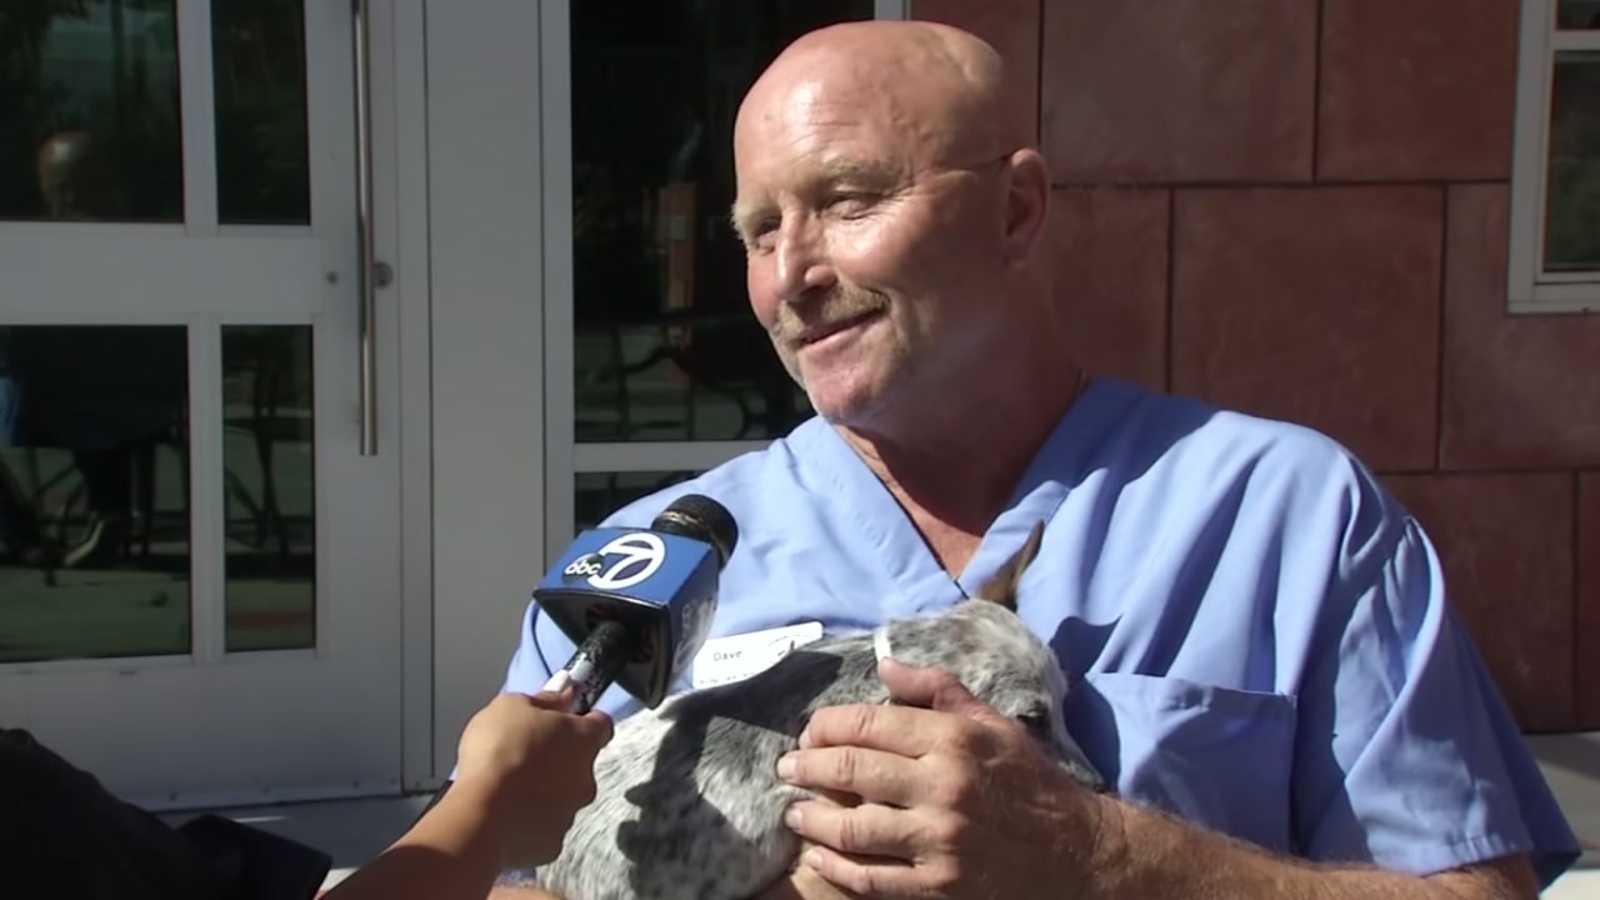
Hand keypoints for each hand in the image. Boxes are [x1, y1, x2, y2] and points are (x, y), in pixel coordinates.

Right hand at [454, 687, 613, 866]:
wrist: (482, 815)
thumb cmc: (499, 751)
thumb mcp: (512, 705)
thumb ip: (544, 698)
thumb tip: (564, 691)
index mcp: (584, 739)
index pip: (602, 724)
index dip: (584, 719)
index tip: (565, 718)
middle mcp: (587, 778)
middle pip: (581, 764)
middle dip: (560, 760)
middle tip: (526, 755)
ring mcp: (571, 814)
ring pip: (563, 798)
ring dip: (545, 792)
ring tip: (510, 788)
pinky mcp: (552, 844)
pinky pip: (544, 828)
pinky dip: (530, 823)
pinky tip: (506, 816)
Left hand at [774, 659, 1103, 897]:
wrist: (1078, 854)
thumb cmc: (1030, 782)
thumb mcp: (993, 724)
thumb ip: (937, 691)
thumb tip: (884, 665)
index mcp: (954, 739)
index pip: (867, 723)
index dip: (825, 726)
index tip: (809, 732)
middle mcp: (944, 785)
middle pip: (850, 769)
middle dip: (806, 767)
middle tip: (788, 768)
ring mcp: (940, 840)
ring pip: (852, 827)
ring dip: (812, 818)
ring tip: (795, 812)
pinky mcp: (939, 886)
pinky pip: (870, 878)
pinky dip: (835, 867)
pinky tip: (818, 856)